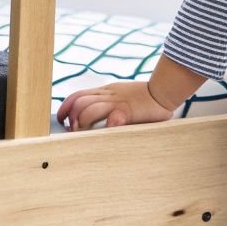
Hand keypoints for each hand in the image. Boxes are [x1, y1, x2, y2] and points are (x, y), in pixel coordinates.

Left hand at [57, 81, 177, 130]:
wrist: (164, 91)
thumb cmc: (145, 98)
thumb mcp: (122, 97)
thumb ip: (109, 105)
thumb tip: (96, 122)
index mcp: (106, 91)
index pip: (78, 95)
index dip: (65, 107)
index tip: (62, 119)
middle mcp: (108, 95)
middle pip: (79, 102)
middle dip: (72, 118)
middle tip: (74, 131)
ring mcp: (117, 102)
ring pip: (90, 110)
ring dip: (83, 123)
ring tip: (84, 133)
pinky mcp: (128, 111)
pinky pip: (112, 117)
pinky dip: (105, 126)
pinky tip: (104, 132)